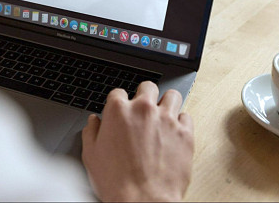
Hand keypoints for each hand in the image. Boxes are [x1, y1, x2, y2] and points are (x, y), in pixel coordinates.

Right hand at [82, 82, 193, 201]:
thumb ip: (91, 132)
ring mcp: (166, 119)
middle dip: (145, 95)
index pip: (118, 92)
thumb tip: (94, 121)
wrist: (142, 201)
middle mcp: (143, 109)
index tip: (121, 111)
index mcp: (118, 111)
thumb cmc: (116, 182)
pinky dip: (181, 122)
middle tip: (143, 109)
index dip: (119, 103)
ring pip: (172, 95)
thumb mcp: (91, 155)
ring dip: (166, 103)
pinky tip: (174, 131)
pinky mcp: (185, 133)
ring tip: (163, 115)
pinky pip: (187, 116)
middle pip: (147, 86)